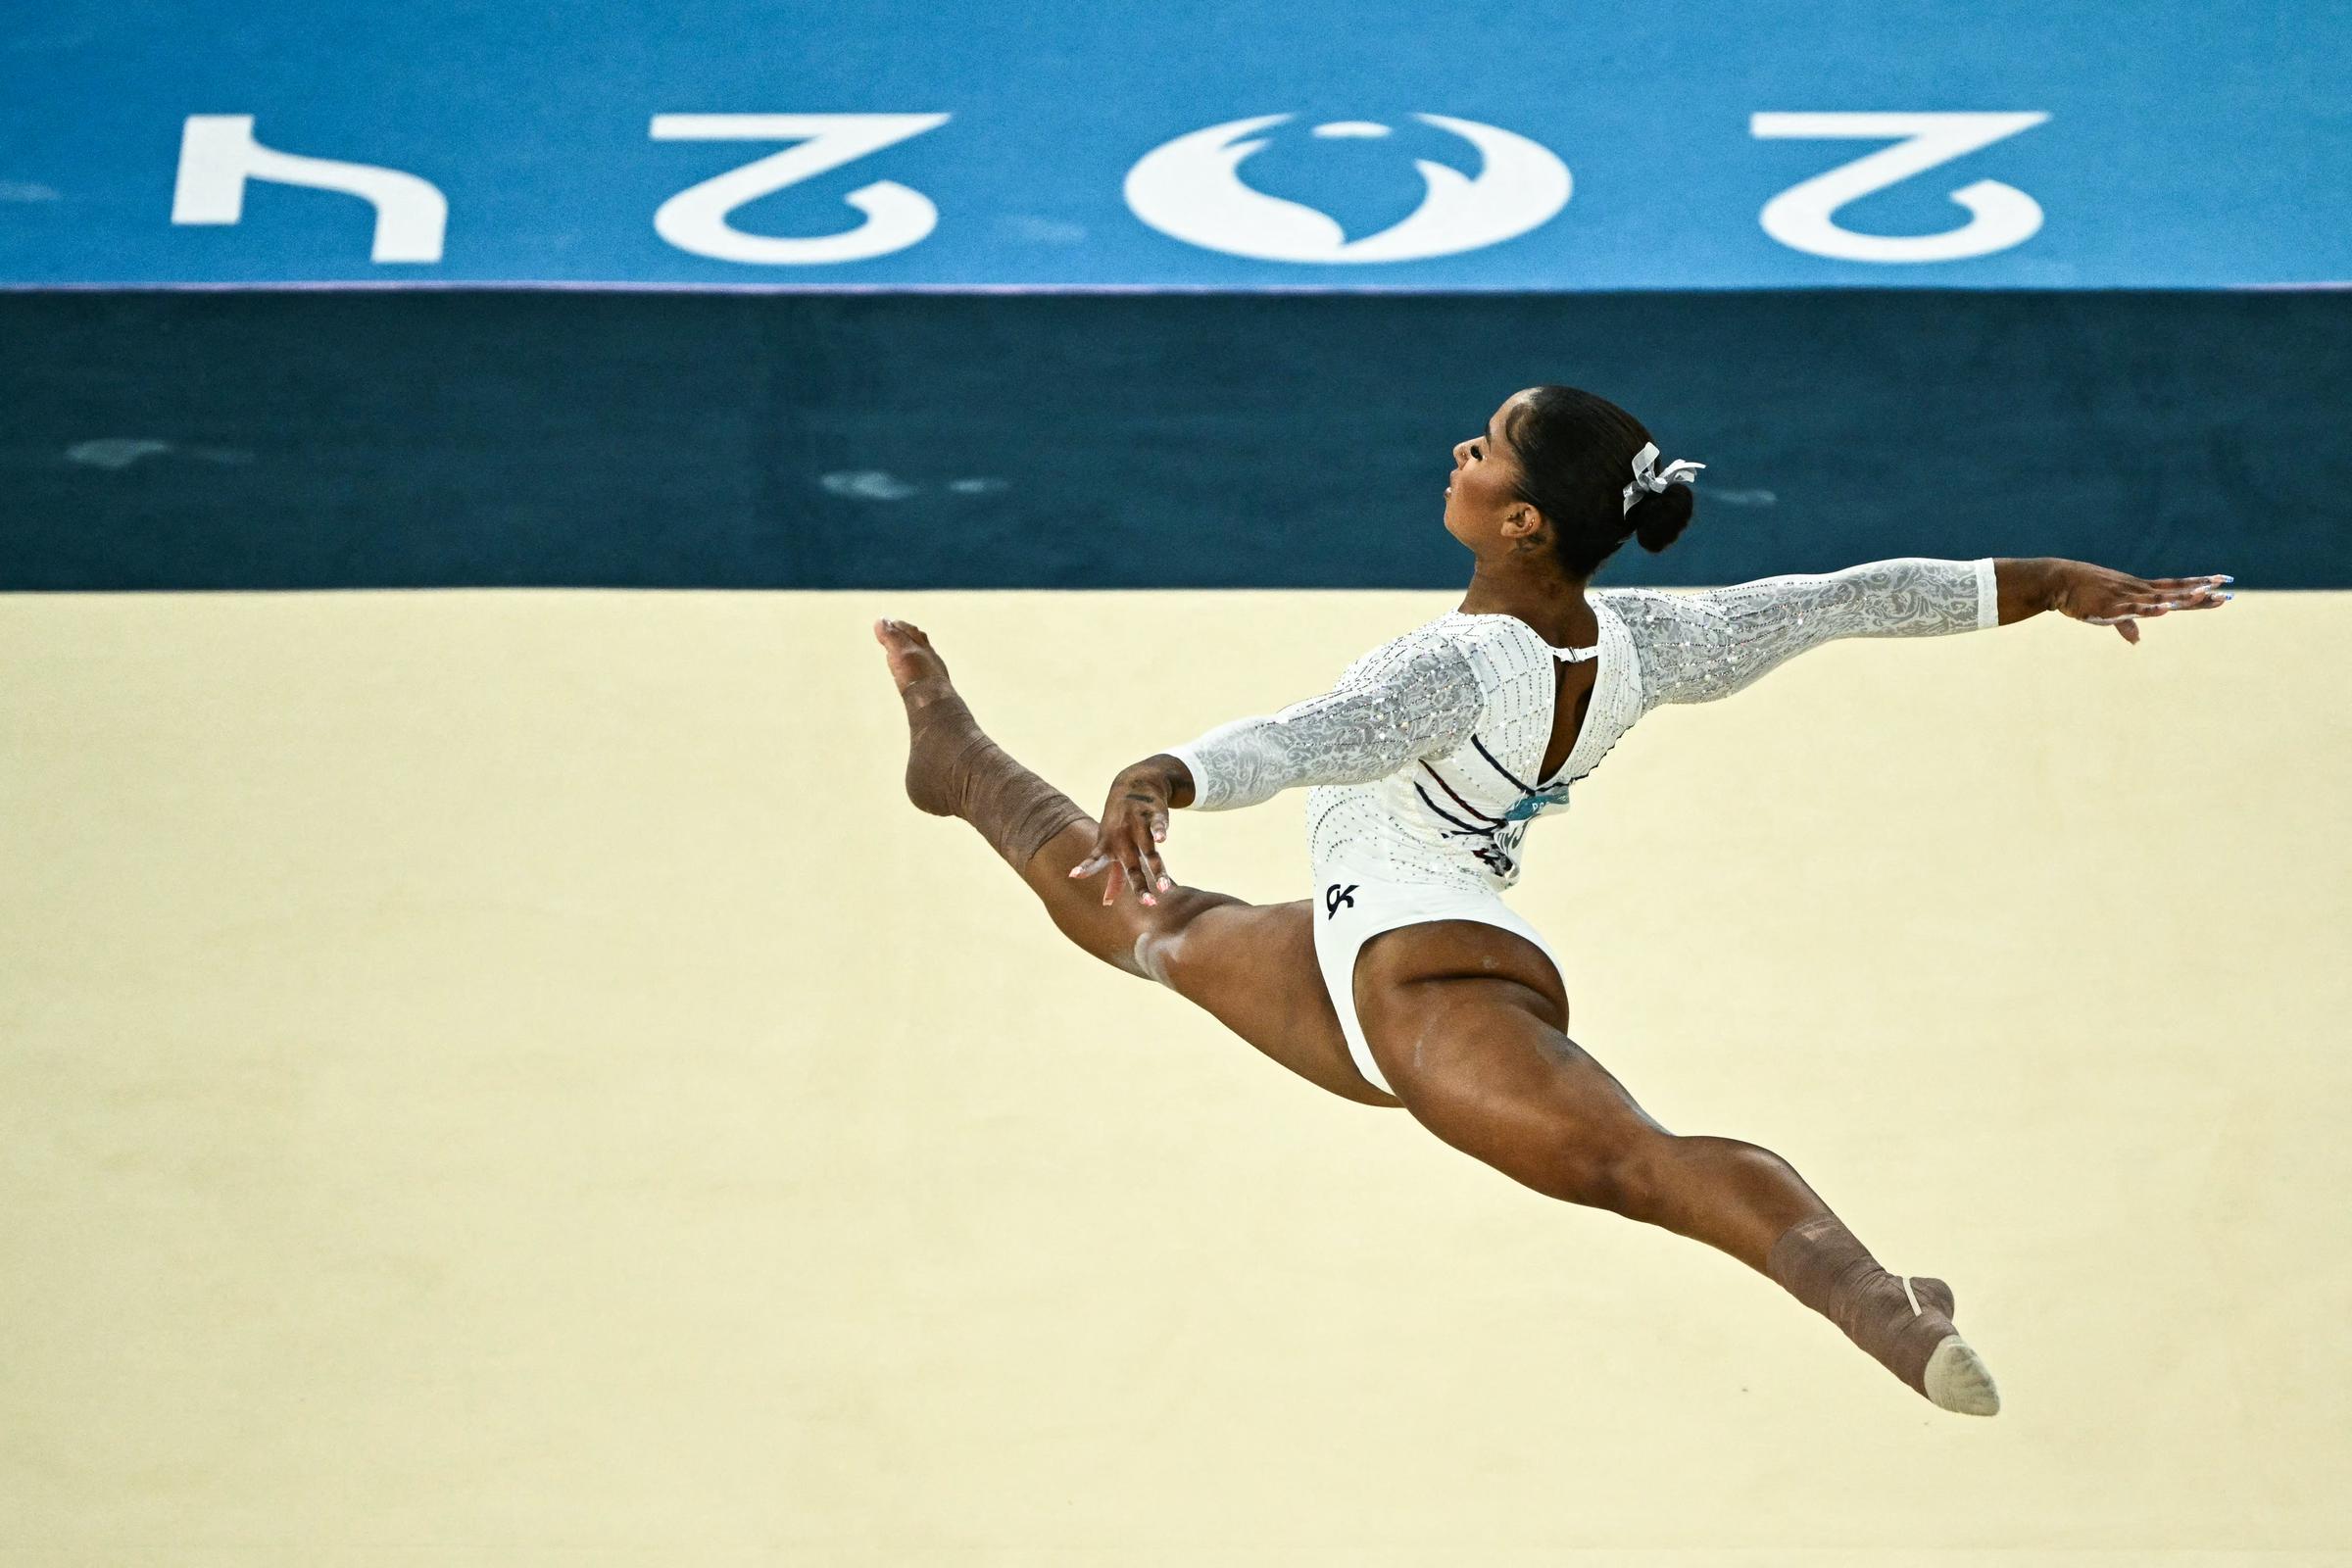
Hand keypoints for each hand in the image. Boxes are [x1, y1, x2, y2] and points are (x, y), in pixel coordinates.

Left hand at [1068, 758, 1180, 906]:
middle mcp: (1123, 838)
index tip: (1073, 875)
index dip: (1086, 868)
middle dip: (1140, 886)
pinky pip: (1157, 825)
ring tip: (1164, 888)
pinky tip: (1162, 840)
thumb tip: (1106, 903)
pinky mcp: (1154, 814)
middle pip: (1132, 866)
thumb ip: (1114, 877)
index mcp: (1109, 846)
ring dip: (1158, 869)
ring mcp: (1138, 826)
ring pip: (1149, 851)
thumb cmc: (1120, 824)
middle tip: (1149, 904)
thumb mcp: (1112, 846)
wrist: (1134, 784)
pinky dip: (1159, 831)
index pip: (1096, 860)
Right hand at [2046, 562, 2231, 643]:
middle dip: (2201, 591)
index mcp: (2141, 591)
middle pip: (2176, 592)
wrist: (2061, 581)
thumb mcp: (2109, 610)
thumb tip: (2137, 641)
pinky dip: (2151, 609)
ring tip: (2205, 594)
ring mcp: (2128, 597)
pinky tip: (2167, 608)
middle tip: (2226, 589)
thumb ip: (2127, 625)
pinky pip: (2135, 608)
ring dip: (2183, 597)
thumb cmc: (2084, 594)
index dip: (2198, 585)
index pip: (2176, 587)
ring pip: (2161, 598)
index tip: (2221, 581)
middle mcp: (2140, 591)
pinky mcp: (2112, 606)